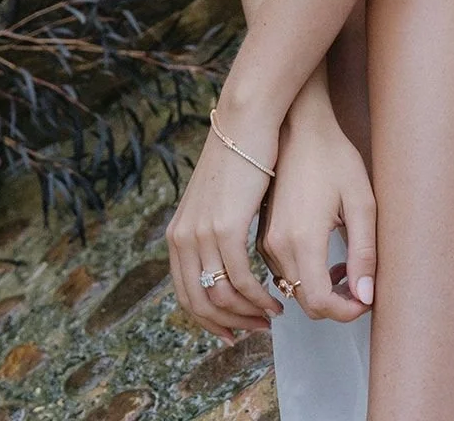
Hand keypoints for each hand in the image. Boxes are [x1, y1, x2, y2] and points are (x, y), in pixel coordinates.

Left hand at [166, 103, 285, 339]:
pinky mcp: (225, 226)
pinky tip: (277, 295)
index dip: (209, 321)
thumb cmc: (241, 156)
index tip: (233, 332)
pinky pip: (240, 277)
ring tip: (273, 313)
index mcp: (177, 235)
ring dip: (248, 313)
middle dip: (230, 324)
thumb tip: (221, 256)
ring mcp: (201, 233)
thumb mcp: (215, 199)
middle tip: (257, 329)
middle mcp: (182, 238)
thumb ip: (212, 229)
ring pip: (221, 295)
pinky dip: (259, 295)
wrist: (246, 121)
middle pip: (200, 303)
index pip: (185, 295)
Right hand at [257, 97, 376, 322]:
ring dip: (320, 290)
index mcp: (303, 240)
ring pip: (293, 290)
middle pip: (306, 303)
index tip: (367, 299)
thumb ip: (365, 253)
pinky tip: (324, 252)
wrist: (299, 126)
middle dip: (337, 303)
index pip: (322, 304)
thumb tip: (365, 297)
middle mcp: (277, 246)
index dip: (348, 312)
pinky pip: (282, 273)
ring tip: (345, 263)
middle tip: (361, 282)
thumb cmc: (334, 158)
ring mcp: (265, 241)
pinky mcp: (261, 234)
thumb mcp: (361, 202)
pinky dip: (304, 276)